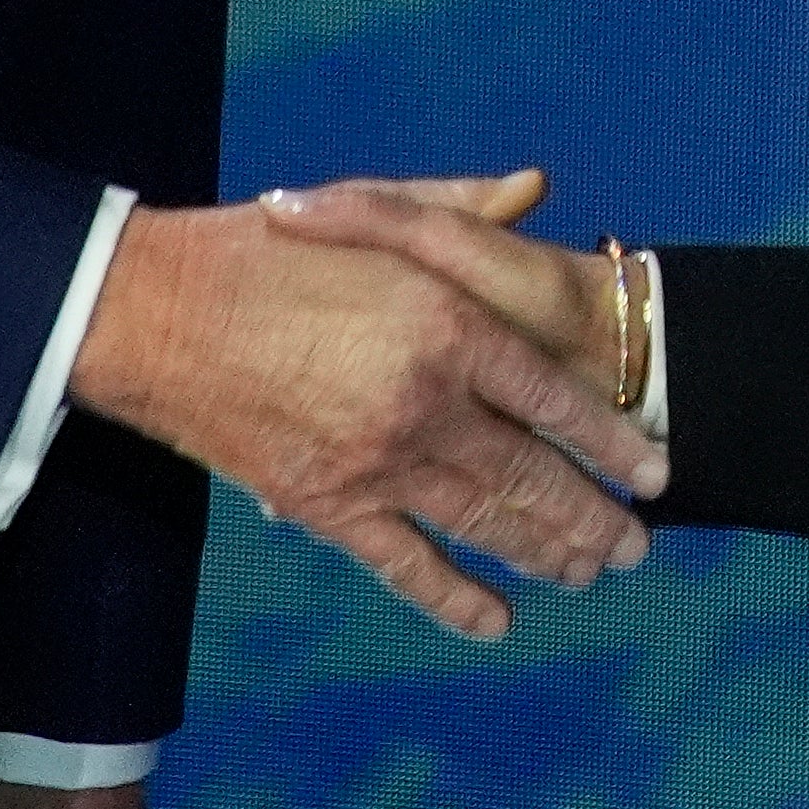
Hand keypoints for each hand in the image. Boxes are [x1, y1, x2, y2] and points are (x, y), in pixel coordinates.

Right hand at [73, 171, 658, 640]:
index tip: (653, 472)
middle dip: (593, 518)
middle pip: (532, 476)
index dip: (610, 441)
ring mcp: (377, 462)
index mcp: (446, 323)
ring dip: (546, 554)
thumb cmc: (266, 249)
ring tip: (590, 572)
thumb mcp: (370, 207)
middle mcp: (424, 401)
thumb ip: (460, 208)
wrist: (155, 313)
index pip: (553, 399)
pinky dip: (455, 600)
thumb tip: (533, 188)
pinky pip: (407, 566)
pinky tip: (498, 621)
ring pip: (484, 524)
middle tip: (635, 546)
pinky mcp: (327, 504)